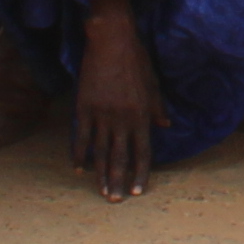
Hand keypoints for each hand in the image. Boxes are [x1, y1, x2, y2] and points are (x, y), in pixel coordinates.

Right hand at [72, 2, 158, 200]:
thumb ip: (157, 108)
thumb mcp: (152, 84)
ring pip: (100, 152)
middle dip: (118, 181)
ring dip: (100, 174)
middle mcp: (122, 119)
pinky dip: (78, 154)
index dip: (141, 173)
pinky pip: (80, 136)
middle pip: (120, 157)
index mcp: (142, 114)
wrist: (111, 41)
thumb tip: (165, 127)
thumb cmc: (136, 60)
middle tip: (115, 201)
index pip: (143, 152)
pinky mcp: (84, 107)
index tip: (138, 191)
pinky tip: (78, 168)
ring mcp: (102, 114)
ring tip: (100, 192)